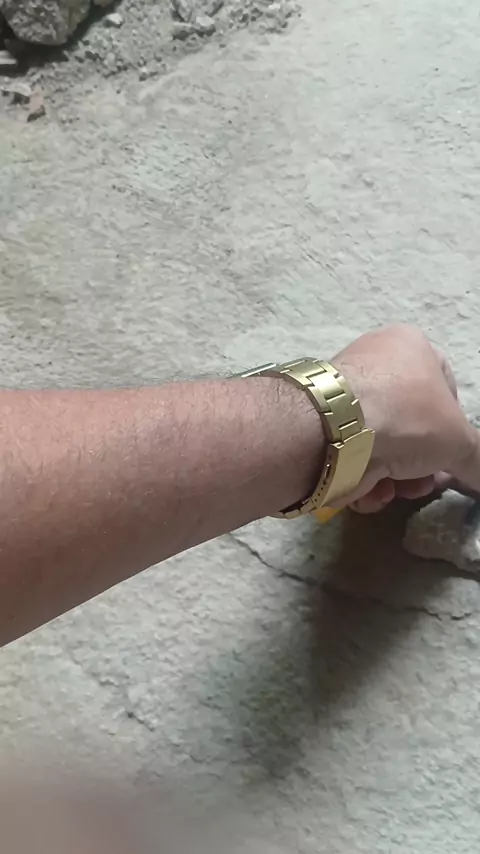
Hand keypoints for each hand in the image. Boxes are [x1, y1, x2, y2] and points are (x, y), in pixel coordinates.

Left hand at [332, 324, 479, 512]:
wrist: (334, 430)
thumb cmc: (406, 417)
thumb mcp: (458, 441)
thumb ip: (476, 459)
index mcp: (409, 345)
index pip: (444, 389)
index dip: (452, 428)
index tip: (449, 456)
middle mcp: (373, 360)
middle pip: (410, 424)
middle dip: (420, 463)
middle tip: (421, 483)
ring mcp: (342, 392)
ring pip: (380, 442)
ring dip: (393, 475)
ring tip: (393, 489)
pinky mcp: (318, 422)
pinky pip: (350, 451)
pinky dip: (362, 475)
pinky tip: (367, 489)